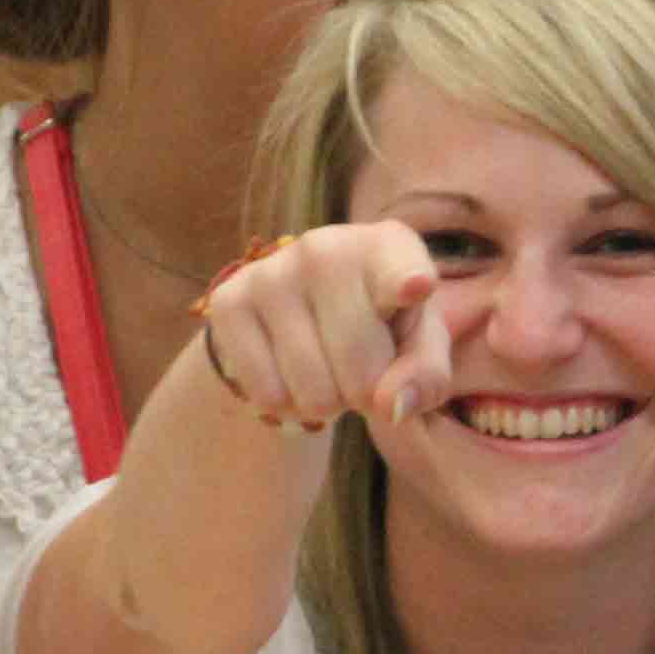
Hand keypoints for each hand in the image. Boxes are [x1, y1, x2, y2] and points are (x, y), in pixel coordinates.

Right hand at [194, 221, 454, 433]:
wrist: (308, 313)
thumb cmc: (383, 328)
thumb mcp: (420, 349)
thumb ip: (425, 377)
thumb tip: (388, 406)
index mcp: (389, 247)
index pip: (400, 271)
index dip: (408, 282)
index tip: (417, 287)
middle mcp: (327, 248)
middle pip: (362, 372)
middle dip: (366, 394)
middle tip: (360, 367)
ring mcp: (272, 271)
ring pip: (315, 393)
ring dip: (327, 404)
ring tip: (327, 366)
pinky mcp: (229, 301)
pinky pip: (269, 395)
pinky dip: (286, 405)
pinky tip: (291, 371)